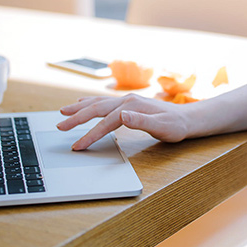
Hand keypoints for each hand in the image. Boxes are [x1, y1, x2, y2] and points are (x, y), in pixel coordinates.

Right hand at [57, 94, 190, 148]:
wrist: (186, 118)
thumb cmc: (175, 126)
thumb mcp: (162, 127)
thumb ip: (141, 121)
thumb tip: (122, 115)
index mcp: (132, 106)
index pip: (106, 121)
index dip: (91, 134)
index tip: (78, 146)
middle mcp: (127, 100)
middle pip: (96, 108)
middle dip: (77, 118)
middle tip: (60, 126)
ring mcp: (126, 100)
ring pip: (97, 103)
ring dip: (79, 108)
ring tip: (63, 112)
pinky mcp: (127, 103)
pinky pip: (103, 102)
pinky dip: (89, 103)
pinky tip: (81, 103)